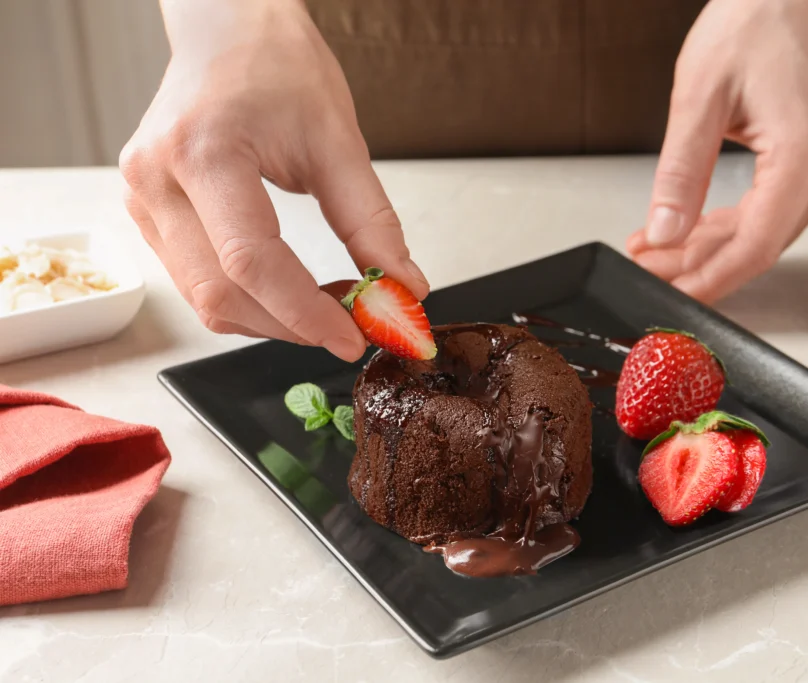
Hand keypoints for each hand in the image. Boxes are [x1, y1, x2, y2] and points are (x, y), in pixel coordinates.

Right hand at [120, 0, 428, 360]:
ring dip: (269, 319)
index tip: (352, 337)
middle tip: (350, 326)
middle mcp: (156, 179)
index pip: (252, 262)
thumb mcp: (338, 140)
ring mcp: (141, 198)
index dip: (305, 313)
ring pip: (203, 298)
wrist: (226, 28)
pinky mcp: (145, 211)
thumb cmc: (276, 65)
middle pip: (221, 293)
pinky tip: (286, 290)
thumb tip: (404, 288)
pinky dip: (245, 299)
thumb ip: (372, 222)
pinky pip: (194, 281)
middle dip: (291, 325)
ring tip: (324, 306)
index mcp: (203, 151)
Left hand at [627, 0, 807, 303]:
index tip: (669, 295)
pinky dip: (725, 223)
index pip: (754, 247)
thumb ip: (680, 173)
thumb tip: (663, 232)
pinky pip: (767, 207)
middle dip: (696, 265)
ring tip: (654, 252)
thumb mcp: (700, 96)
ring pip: (760, 230)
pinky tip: (686, 231)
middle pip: (757, 245)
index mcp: (806, 157)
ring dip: (706, 247)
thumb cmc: (759, 16)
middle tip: (646, 269)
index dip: (707, 280)